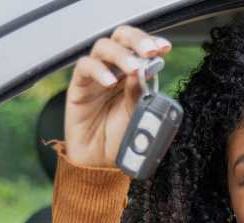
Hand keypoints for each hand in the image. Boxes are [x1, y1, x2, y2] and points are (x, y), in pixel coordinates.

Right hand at [64, 25, 171, 167]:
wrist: (102, 161)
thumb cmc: (121, 137)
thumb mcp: (137, 113)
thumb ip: (139, 91)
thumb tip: (142, 69)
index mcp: (131, 74)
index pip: (139, 48)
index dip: (151, 42)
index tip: (165, 48)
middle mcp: (113, 70)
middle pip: (121, 38)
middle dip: (137, 40)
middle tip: (149, 51)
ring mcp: (95, 76)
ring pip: (103, 48)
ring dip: (120, 54)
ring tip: (133, 68)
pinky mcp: (78, 87)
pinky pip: (85, 68)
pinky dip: (99, 71)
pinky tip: (110, 82)